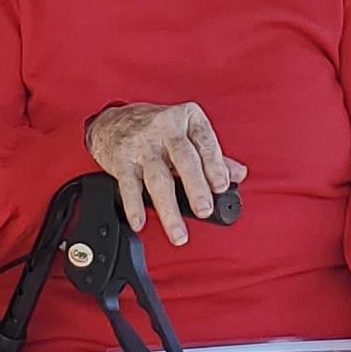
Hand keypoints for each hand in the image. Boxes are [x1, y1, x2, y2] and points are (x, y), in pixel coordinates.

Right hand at [85, 101, 246, 249]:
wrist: (112, 122)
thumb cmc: (155, 128)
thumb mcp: (187, 132)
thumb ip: (213, 155)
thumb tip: (238, 175)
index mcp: (187, 119)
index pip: (205, 142)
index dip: (215, 165)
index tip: (221, 186)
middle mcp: (165, 128)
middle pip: (183, 160)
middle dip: (195, 187)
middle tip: (205, 210)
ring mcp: (142, 144)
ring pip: (158, 178)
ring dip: (169, 209)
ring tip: (178, 233)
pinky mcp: (122, 160)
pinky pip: (129, 186)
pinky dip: (134, 206)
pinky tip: (140, 222)